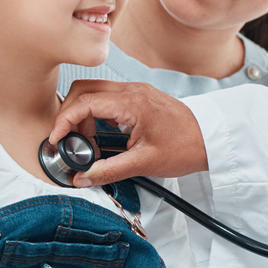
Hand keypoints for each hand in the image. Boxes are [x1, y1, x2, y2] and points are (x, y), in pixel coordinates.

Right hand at [51, 80, 207, 186]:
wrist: (210, 139)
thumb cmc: (185, 147)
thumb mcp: (144, 163)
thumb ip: (108, 171)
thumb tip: (82, 178)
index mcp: (132, 102)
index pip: (85, 101)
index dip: (64, 120)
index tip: (57, 139)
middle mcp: (132, 90)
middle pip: (84, 89)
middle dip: (69, 114)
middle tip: (69, 141)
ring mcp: (135, 91)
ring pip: (94, 91)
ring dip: (83, 115)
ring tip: (88, 144)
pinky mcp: (138, 97)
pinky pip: (107, 98)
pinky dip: (96, 114)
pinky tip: (101, 137)